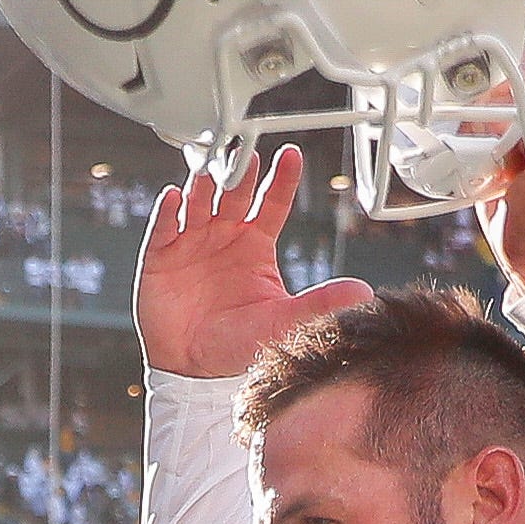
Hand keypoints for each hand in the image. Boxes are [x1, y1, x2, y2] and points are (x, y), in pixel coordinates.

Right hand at [131, 144, 370, 380]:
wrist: (194, 372)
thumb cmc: (238, 345)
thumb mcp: (284, 321)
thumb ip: (320, 303)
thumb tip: (364, 291)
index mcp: (255, 245)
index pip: (271, 203)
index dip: (280, 179)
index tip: (291, 155)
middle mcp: (224, 237)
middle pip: (232, 195)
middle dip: (238, 172)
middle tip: (244, 151)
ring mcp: (191, 244)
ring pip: (197, 203)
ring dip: (203, 184)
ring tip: (210, 168)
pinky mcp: (160, 258)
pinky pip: (163, 229)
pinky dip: (167, 212)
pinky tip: (174, 196)